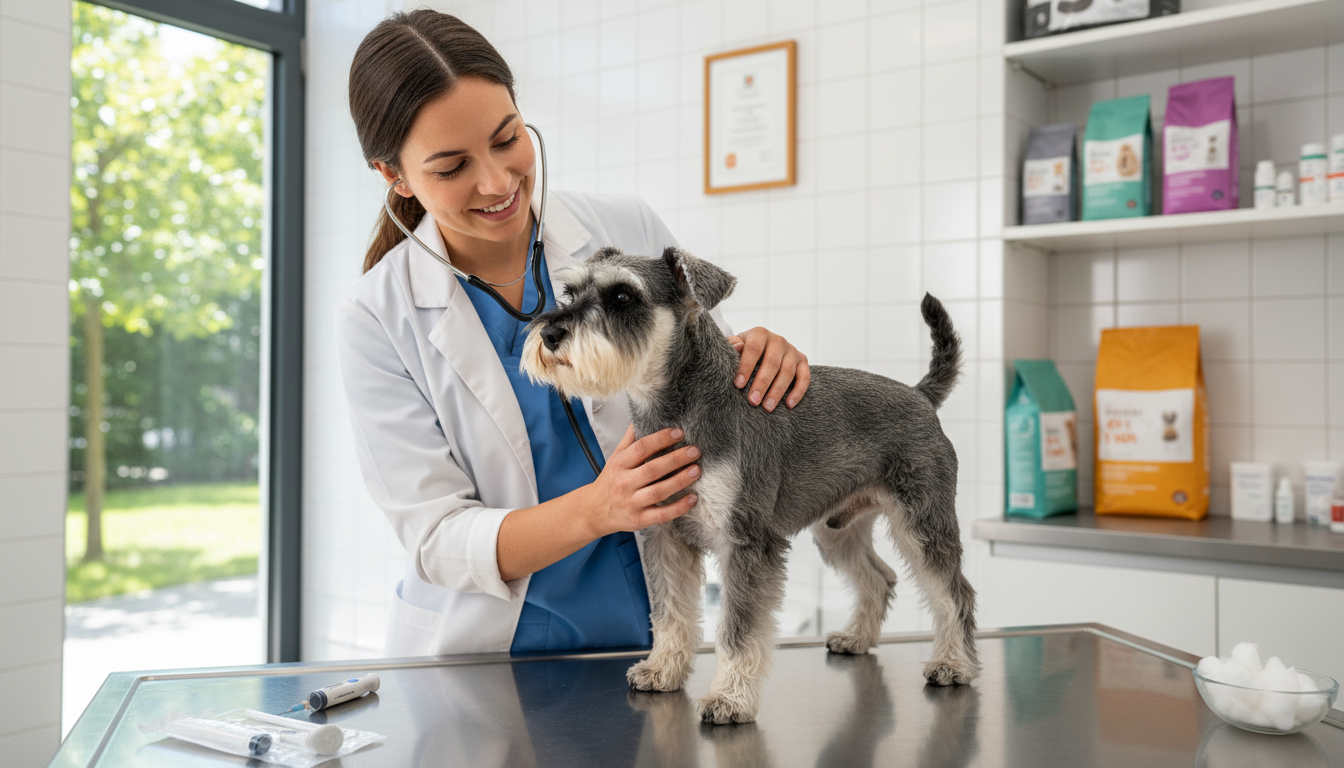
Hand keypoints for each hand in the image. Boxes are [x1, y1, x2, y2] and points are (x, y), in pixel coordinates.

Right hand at [582, 425, 699, 537]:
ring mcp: (632, 502)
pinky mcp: (639, 520)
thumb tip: (642, 416)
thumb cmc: (610, 481)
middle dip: (676, 459)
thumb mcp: (616, 457)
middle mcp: (624, 483)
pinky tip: (693, 498)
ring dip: (680, 481)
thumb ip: (631, 439)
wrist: (594, 511)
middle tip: (694, 451)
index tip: (679, 433)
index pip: (641, 448)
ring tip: (696, 470)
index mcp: (619, 464)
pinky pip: (662, 515)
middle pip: (652, 469)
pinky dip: (679, 507)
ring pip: (658, 492)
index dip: (661, 439)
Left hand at [726, 327, 810, 411]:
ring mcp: (792, 350)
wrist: (759, 352)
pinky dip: (798, 392)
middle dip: (762, 383)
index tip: (738, 385)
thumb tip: (738, 347)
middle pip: (772, 362)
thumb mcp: (733, 347)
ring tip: (767, 407)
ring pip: (788, 371)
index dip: (746, 366)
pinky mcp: (802, 361)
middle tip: (753, 401)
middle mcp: (778, 340)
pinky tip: (789, 405)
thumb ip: (731, 346)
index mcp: (760, 334)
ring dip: (777, 391)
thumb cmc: (742, 353)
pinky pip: (804, 377)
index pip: (754, 348)